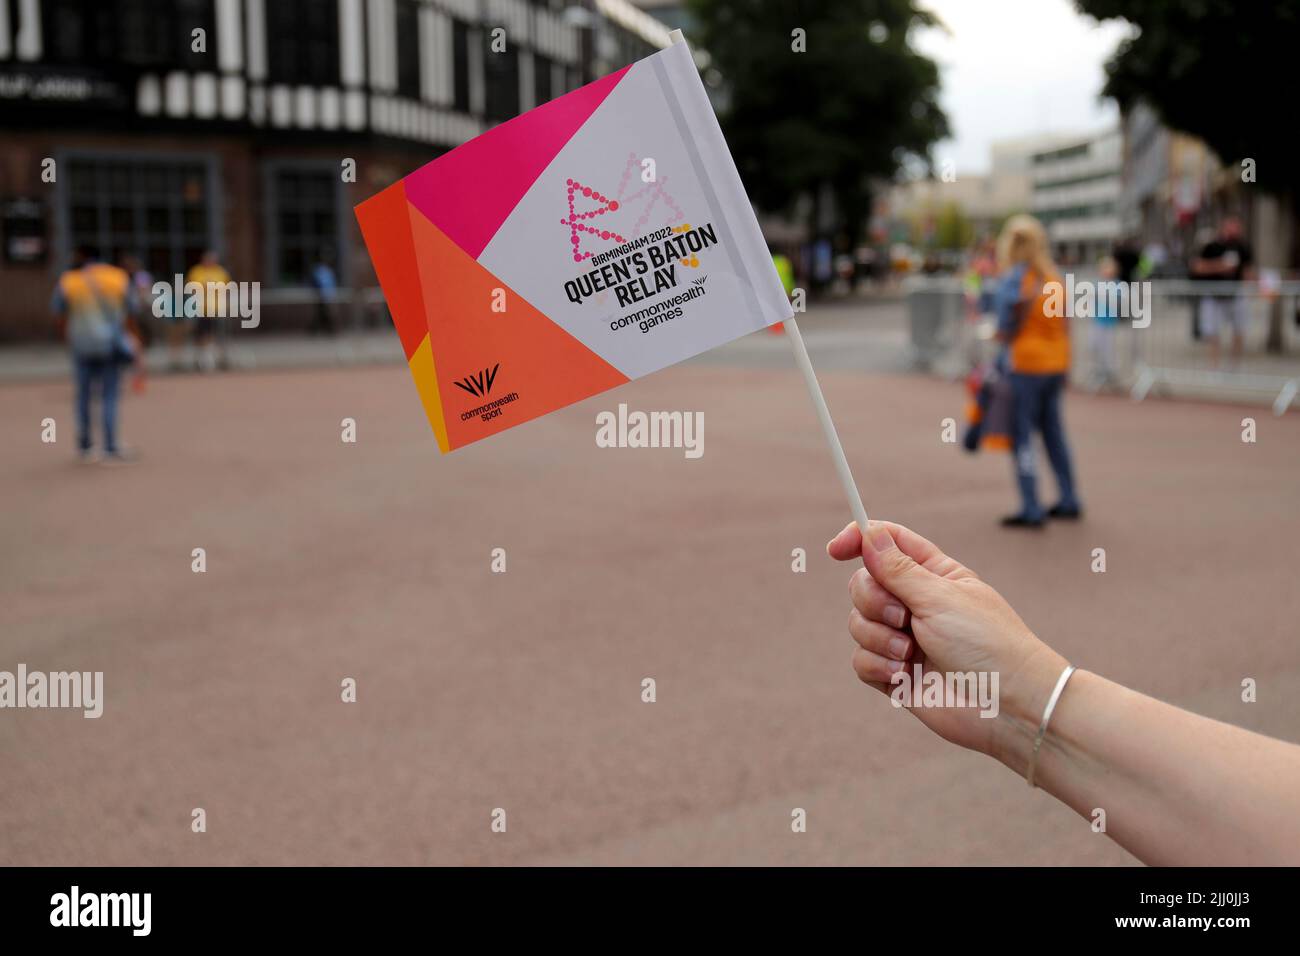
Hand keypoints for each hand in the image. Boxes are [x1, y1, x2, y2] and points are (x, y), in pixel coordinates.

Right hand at [827, 520, 1067, 765]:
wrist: (1006, 706)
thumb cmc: (986, 644)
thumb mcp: (940, 597)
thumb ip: (897, 569)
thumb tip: (870, 535)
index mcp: (933, 575)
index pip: (888, 544)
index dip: (859, 540)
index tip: (835, 550)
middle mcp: (916, 603)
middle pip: (863, 583)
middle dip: (873, 600)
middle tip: (903, 617)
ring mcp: (904, 639)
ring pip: (857, 623)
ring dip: (879, 637)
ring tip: (910, 653)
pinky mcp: (894, 674)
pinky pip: (860, 660)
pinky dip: (877, 665)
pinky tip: (903, 675)